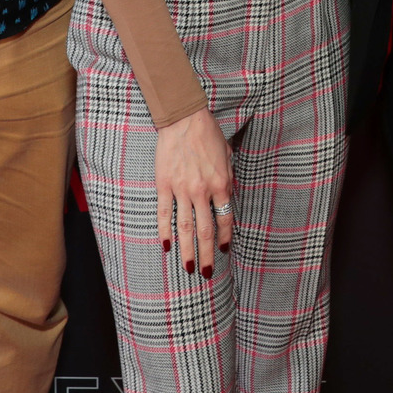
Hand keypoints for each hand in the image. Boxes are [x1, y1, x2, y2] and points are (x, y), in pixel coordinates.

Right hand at [156, 108, 233, 278]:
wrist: (184, 119)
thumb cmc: (208, 134)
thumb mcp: (227, 156)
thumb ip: (228, 179)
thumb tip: (227, 198)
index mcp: (222, 184)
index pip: (225, 218)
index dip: (224, 237)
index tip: (222, 249)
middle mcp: (202, 191)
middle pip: (206, 230)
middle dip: (207, 254)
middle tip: (205, 273)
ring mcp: (182, 190)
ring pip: (186, 227)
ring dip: (188, 250)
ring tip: (188, 267)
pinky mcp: (164, 185)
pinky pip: (165, 214)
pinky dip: (165, 232)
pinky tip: (167, 247)